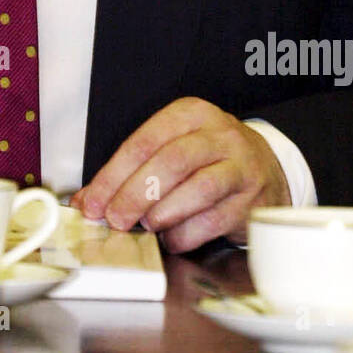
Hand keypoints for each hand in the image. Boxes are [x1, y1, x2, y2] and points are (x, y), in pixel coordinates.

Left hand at [71, 97, 289, 251]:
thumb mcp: (171, 149)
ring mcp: (241, 166)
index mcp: (191, 114)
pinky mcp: (252, 200)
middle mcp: (219, 134)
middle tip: (115, 219)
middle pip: (171, 162)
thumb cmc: (207, 159)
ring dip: (163, 213)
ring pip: (198, 189)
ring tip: (146, 226)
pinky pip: (214, 220)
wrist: (265, 170)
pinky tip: (172, 238)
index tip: (92, 202)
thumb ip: (130, 172)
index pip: (144, 141)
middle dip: (135, 194)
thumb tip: (86, 201)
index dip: (113, 175)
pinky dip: (185, 234)